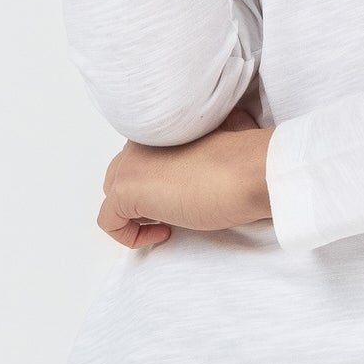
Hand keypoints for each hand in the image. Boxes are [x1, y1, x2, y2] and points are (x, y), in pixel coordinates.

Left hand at [96, 104, 273, 249]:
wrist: (253, 171)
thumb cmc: (248, 161)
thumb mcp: (226, 144)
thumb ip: (203, 148)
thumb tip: (223, 144)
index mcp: (162, 128)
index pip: (143, 158)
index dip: (160, 182)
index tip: (184, 195)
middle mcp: (139, 140)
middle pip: (123, 174)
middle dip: (144, 197)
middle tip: (176, 211)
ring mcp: (129, 164)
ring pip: (114, 194)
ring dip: (138, 214)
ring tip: (171, 222)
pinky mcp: (125, 190)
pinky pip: (109, 221)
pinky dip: (130, 235)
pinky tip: (164, 233)